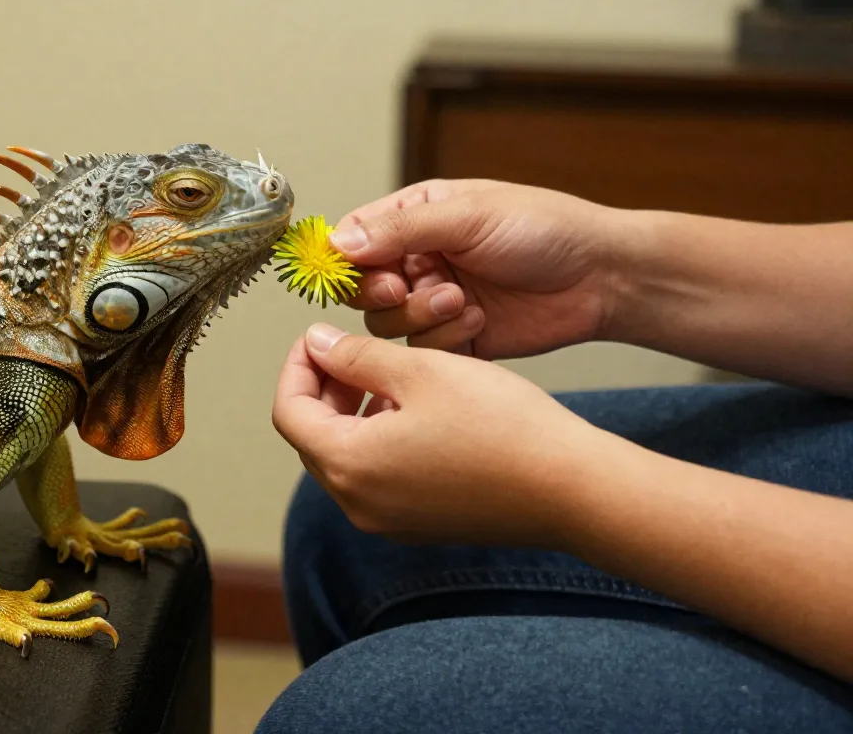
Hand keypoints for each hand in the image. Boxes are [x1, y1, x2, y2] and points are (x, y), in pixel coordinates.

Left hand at [271, 322, 624, 546]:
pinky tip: (415, 411)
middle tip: (351, 351)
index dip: (297, 366)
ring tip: (389, 376)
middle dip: (324, 389)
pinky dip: (378, 440)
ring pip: (345, 457)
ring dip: (352, 413)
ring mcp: (389, 521)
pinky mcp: (419, 525)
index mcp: (349, 465)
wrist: (571, 489)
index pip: (289, 411)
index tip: (319, 336)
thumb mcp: (421, 370)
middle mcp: (359, 504)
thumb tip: (316, 343)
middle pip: (312, 438)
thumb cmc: (501, 426)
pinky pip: (377, 478)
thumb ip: (357, 356)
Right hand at [330, 180, 630, 358]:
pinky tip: (478, 320)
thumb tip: (339, 242)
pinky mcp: (455, 339)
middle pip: (362, 287)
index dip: (345, 259)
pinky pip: (421, 351)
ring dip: (417, 315)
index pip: (355, 238)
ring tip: (459, 299)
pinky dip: (444, 338)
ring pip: (386, 323)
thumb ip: (401, 229)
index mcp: (416, 218)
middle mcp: (419, 259)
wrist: (600, 278)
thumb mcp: (469, 215)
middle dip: (379, 292)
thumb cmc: (545, 228)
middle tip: (402, 288)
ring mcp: (434, 300)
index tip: (356, 271)